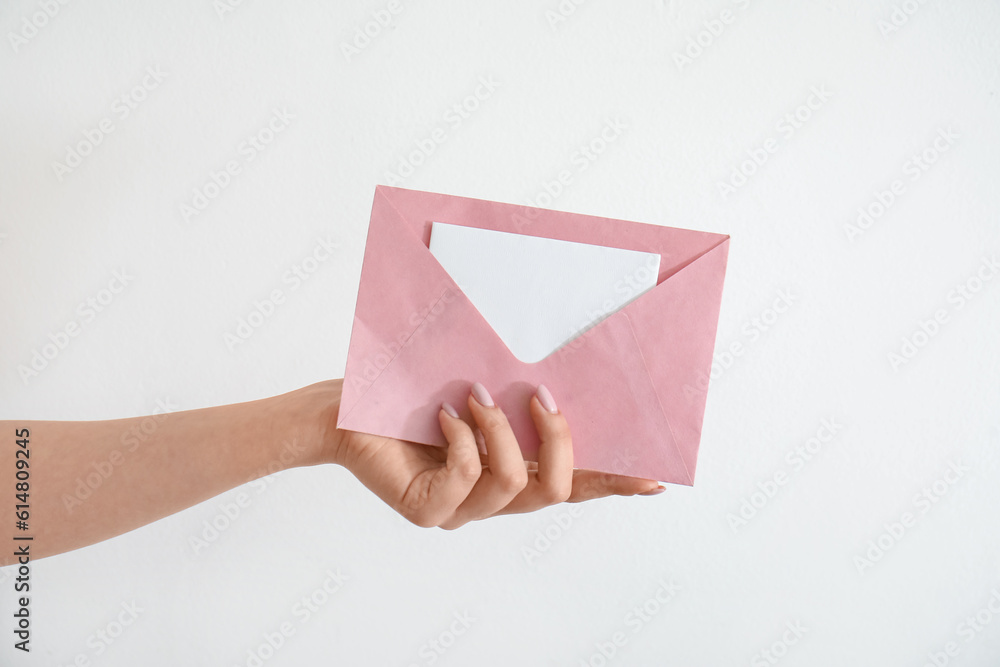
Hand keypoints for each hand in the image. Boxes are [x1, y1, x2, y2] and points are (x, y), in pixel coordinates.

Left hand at [328, 382, 664, 528]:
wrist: (346, 410)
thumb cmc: (413, 394)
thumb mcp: (481, 389)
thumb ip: (520, 397)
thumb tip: (564, 374)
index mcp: (513, 473)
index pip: (575, 484)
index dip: (615, 483)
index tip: (653, 475)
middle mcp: (493, 500)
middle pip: (557, 490)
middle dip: (558, 439)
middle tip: (539, 394)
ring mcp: (461, 511)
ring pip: (514, 483)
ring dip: (501, 431)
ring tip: (475, 395)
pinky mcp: (428, 510)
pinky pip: (466, 478)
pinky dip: (461, 438)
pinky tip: (444, 414)